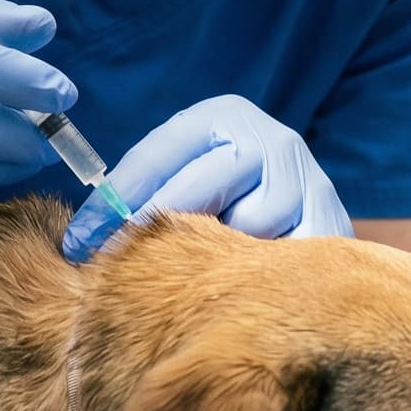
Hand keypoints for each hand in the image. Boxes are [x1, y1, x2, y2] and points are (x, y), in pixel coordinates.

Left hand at [63, 95, 350, 261]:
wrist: (301, 202)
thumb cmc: (223, 192)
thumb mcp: (184, 174)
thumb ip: (143, 194)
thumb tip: (82, 243)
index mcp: (221, 118)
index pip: (156, 157)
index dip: (112, 202)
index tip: (79, 242)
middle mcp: (268, 140)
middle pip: (200, 190)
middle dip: (154, 235)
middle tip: (117, 274)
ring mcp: (307, 180)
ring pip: (246, 228)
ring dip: (215, 259)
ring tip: (195, 279)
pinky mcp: (332, 222)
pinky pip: (284, 258)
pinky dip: (256, 279)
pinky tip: (237, 292)